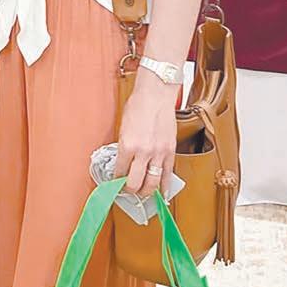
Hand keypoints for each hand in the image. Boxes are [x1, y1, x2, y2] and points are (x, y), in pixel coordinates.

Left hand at [114, 72, 177, 197]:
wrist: (156, 94)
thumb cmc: (138, 105)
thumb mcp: (123, 127)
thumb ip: (124, 147)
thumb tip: (123, 163)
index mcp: (127, 145)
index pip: (120, 172)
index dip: (116, 181)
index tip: (116, 183)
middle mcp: (143, 152)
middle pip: (136, 183)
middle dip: (130, 190)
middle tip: (127, 190)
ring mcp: (159, 153)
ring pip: (153, 183)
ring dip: (146, 191)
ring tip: (142, 192)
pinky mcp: (171, 151)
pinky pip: (168, 174)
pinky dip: (165, 186)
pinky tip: (162, 193)